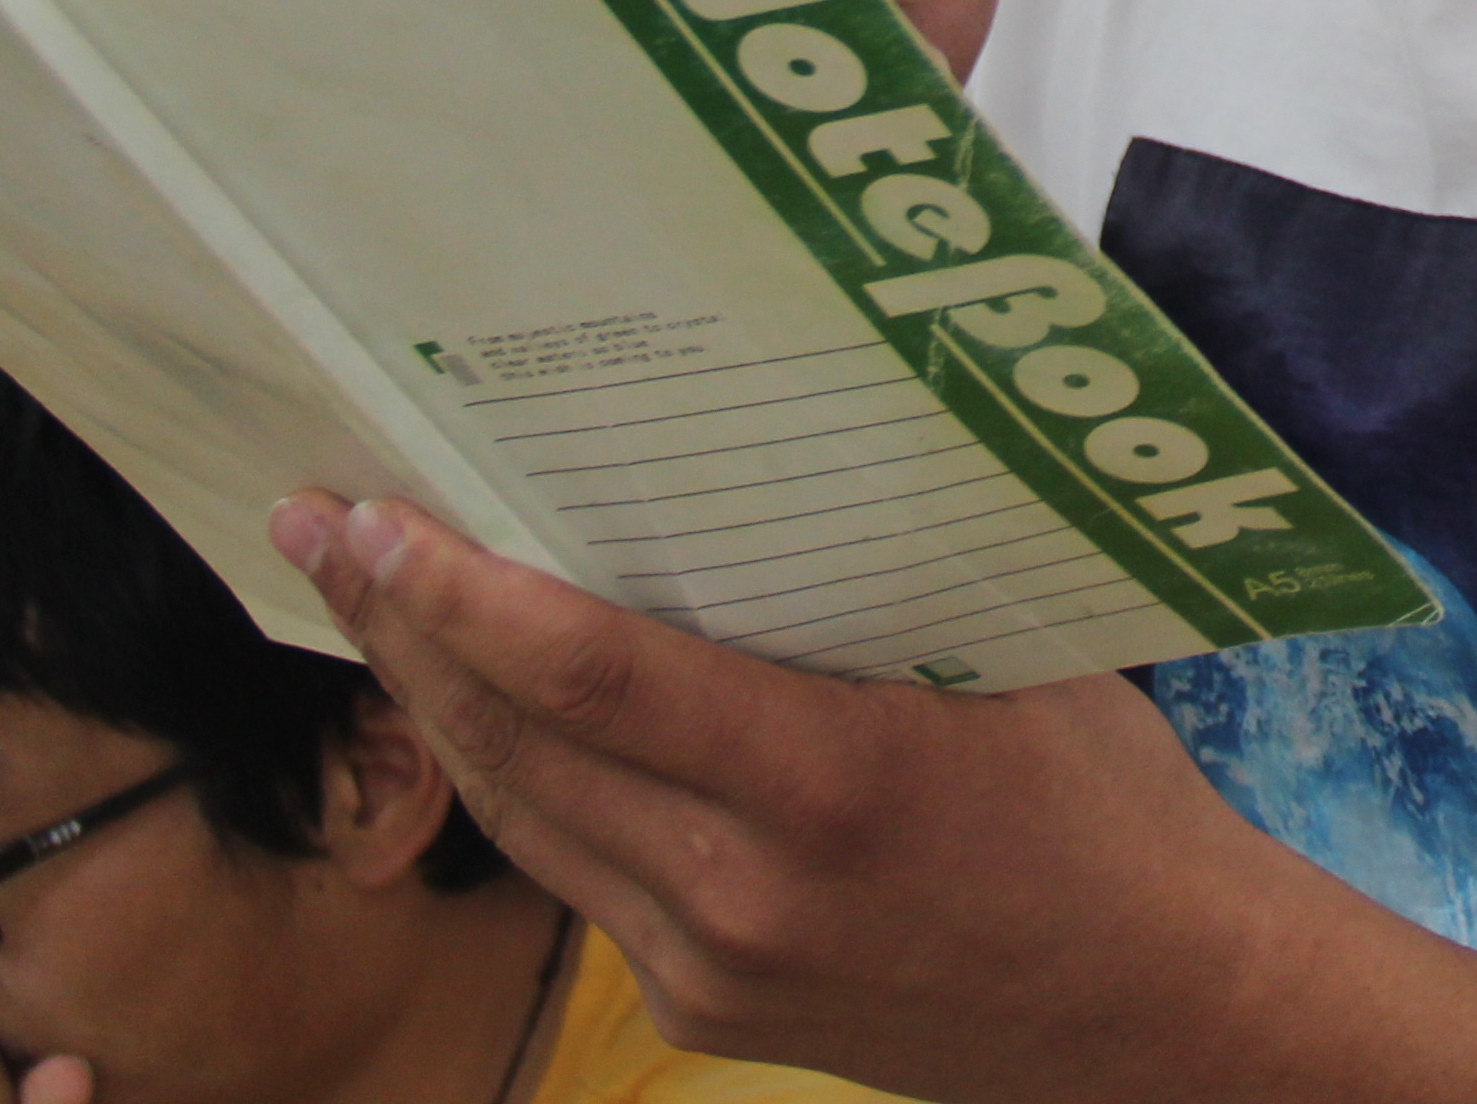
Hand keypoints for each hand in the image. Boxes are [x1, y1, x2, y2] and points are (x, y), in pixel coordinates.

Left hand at [267, 495, 1314, 1102]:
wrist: (1158, 1009)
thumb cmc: (1108, 807)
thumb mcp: (1009, 661)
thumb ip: (866, 594)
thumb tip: (748, 466)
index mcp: (832, 778)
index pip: (598, 677)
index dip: (466, 596)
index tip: (374, 517)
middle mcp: (744, 888)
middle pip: (520, 746)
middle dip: (401, 629)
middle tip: (318, 521)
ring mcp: (710, 965)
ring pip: (522, 816)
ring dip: (433, 703)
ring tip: (365, 600)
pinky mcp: (702, 1011)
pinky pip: (577, 874)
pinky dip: (518, 780)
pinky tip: (485, 711)